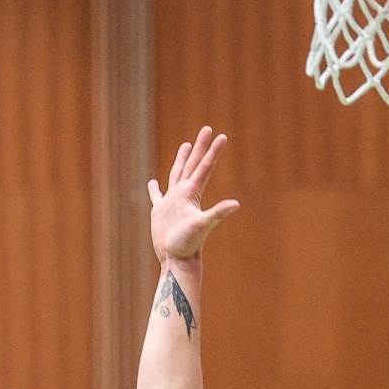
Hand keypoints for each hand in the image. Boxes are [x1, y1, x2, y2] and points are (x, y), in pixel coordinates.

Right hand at [148, 127, 238, 264]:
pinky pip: (157, 196)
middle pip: (193, 164)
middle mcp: (183, 194)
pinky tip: (153, 183)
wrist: (176, 259)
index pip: (205, 167)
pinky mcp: (160, 212)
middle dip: (200, 147)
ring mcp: (172, 202)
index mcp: (192, 193)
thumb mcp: (202, 225)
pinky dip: (155, 189)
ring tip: (186, 145)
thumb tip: (236, 204)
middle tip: (207, 129)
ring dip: (182, 159)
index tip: (221, 135)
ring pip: (177, 174)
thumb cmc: (188, 244)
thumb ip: (218, 213)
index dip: (213, 151)